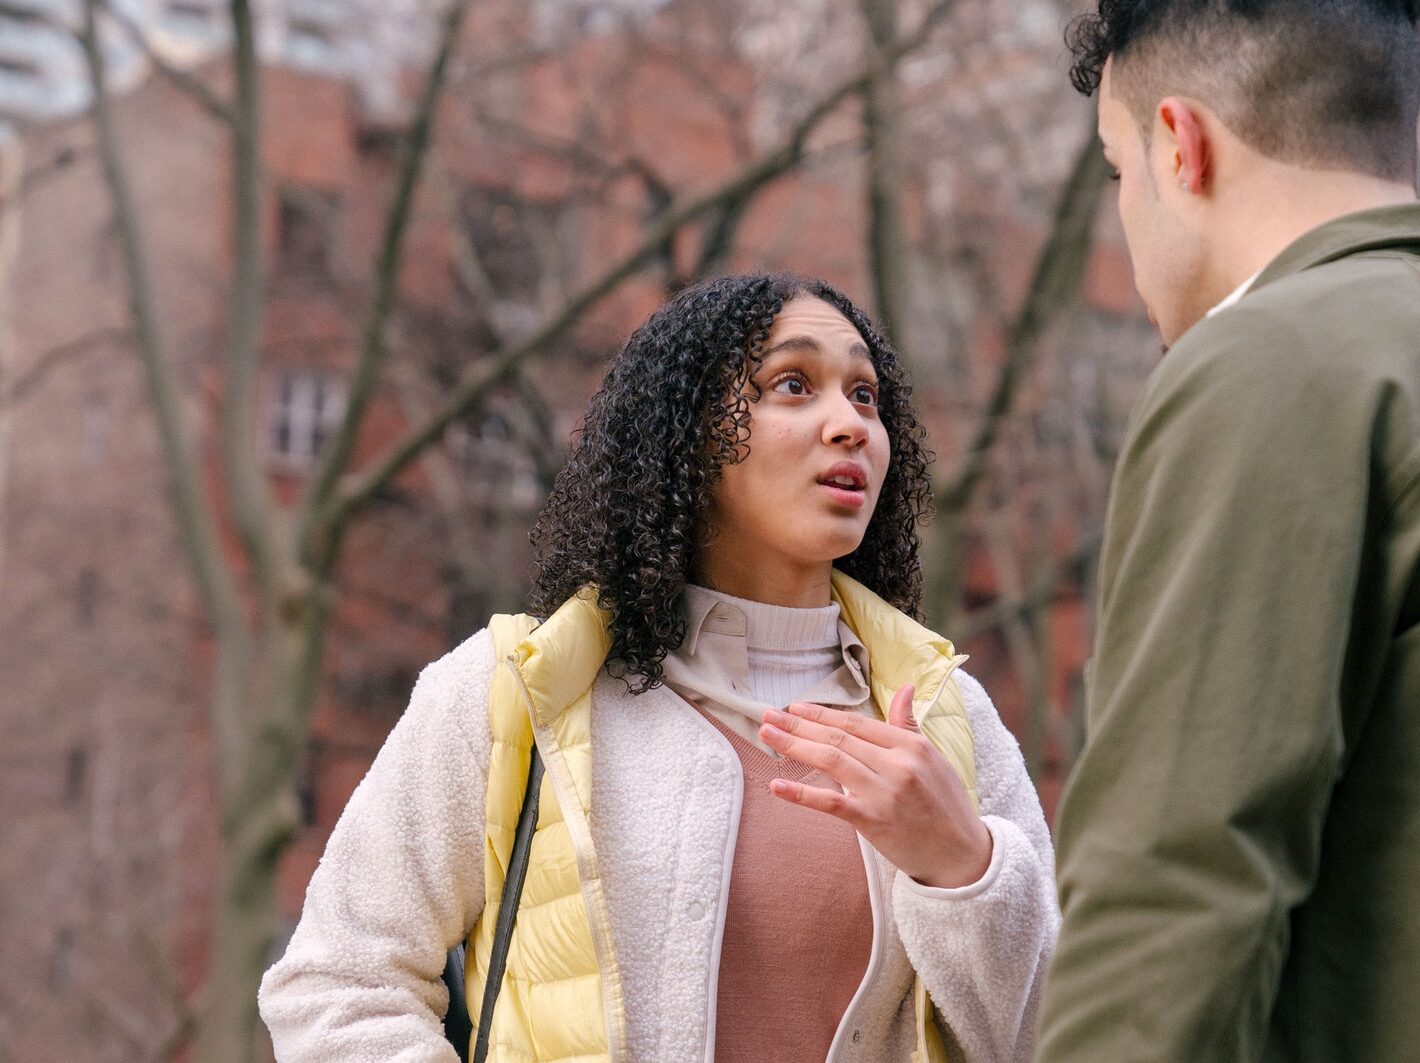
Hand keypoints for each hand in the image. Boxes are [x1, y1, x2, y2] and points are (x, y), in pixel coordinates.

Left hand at [760, 683, 992, 888]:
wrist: (962, 855)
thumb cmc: (946, 805)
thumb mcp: (933, 758)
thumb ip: (909, 725)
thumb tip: (905, 687)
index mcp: (910, 746)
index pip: (857, 723)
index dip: (822, 714)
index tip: (795, 708)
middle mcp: (897, 764)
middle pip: (838, 738)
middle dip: (798, 725)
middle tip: (768, 716)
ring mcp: (884, 792)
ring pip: (831, 761)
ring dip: (794, 746)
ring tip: (767, 736)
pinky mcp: (873, 821)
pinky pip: (831, 803)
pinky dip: (801, 794)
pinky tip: (776, 785)